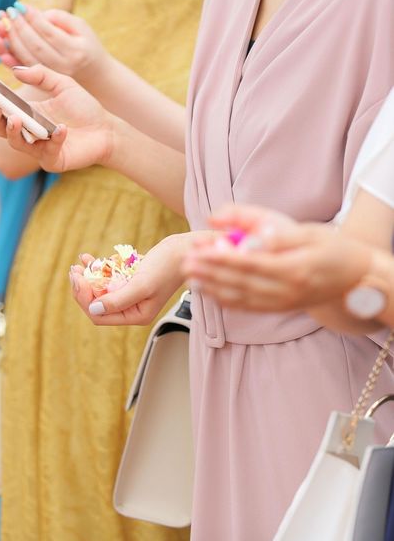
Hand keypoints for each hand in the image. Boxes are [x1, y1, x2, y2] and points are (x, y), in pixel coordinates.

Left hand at [0, 5, 108, 81]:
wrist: (95, 76)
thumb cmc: (87, 46)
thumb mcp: (82, 28)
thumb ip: (61, 19)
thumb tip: (39, 15)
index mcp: (74, 51)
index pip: (48, 32)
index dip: (32, 18)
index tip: (20, 6)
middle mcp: (63, 66)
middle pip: (35, 45)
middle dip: (19, 27)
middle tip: (10, 12)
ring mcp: (53, 77)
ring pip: (27, 57)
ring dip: (12, 40)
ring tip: (4, 23)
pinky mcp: (44, 82)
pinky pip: (24, 68)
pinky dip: (11, 56)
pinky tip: (3, 43)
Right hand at [0, 64, 113, 172]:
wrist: (106, 129)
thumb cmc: (84, 107)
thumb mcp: (63, 84)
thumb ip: (41, 74)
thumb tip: (16, 69)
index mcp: (26, 112)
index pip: (0, 106)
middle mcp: (28, 131)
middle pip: (1, 127)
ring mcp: (39, 148)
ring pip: (17, 143)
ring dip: (12, 131)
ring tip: (14, 118)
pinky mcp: (53, 160)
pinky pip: (48, 151)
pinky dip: (54, 139)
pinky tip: (62, 129)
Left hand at [69, 234, 193, 325]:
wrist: (185, 250)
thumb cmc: (168, 267)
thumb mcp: (142, 284)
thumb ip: (118, 300)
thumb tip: (94, 309)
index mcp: (136, 315)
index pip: (100, 315)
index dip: (85, 299)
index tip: (79, 279)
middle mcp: (132, 307)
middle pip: (97, 303)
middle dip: (83, 287)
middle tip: (74, 270)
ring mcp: (130, 293)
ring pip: (100, 289)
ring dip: (88, 276)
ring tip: (80, 263)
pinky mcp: (130, 279)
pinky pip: (108, 277)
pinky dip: (98, 267)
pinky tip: (88, 258)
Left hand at [182, 204, 371, 311]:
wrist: (355, 280)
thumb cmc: (332, 248)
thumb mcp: (310, 231)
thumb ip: (276, 232)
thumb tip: (251, 234)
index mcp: (294, 268)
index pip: (250, 263)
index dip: (221, 258)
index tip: (199, 251)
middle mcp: (286, 290)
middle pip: (239, 282)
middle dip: (209, 272)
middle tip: (185, 263)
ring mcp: (281, 303)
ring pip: (239, 297)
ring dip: (211, 287)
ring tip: (188, 277)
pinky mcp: (277, 308)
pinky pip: (246, 307)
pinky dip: (224, 300)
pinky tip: (206, 292)